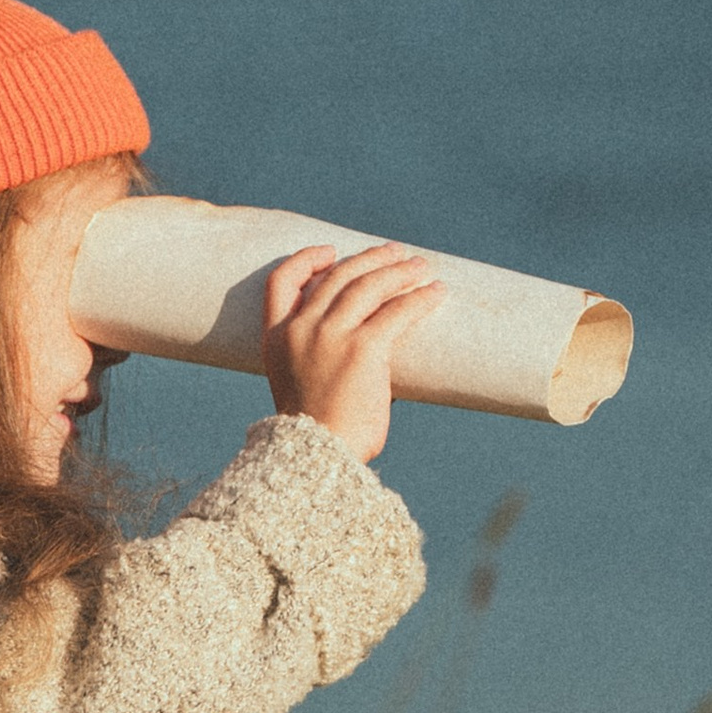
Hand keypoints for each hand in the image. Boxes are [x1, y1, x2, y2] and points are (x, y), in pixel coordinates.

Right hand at [260, 241, 441, 465]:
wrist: (316, 460)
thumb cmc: (315, 438)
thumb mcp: (300, 390)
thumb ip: (318, 363)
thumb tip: (366, 360)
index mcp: (276, 339)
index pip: (281, 282)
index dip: (306, 260)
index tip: (330, 252)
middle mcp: (300, 330)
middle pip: (336, 276)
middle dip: (370, 259)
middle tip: (396, 253)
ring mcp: (330, 336)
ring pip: (368, 285)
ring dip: (399, 271)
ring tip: (422, 267)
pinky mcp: (363, 348)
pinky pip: (396, 312)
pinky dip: (419, 298)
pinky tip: (436, 293)